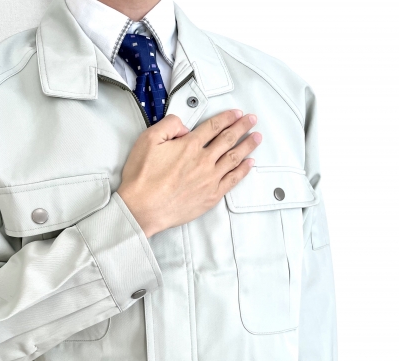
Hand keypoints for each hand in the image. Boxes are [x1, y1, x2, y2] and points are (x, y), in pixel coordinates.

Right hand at [117, 109, 261, 237]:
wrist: (142, 209)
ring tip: (257, 137)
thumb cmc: (142, 178)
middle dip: (242, 127)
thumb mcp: (147, 140)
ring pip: (234, 158)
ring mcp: (209, 179)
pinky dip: (243, 170)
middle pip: (228, 139)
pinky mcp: (211, 196)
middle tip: (252, 120)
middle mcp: (203, 160)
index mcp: (189, 145)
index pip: (213, 127)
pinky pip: (233, 180)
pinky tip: (250, 164)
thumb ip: (168, 125)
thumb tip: (183, 125)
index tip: (236, 113)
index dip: (226, 118)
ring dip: (247, 146)